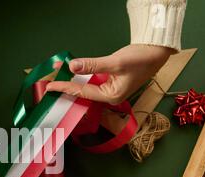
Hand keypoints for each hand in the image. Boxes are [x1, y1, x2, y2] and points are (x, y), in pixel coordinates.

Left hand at [46, 44, 174, 103]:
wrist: (157, 51)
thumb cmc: (141, 59)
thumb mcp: (115, 62)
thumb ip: (92, 65)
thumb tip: (73, 66)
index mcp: (111, 97)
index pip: (82, 93)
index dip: (65, 88)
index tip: (50, 87)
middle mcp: (109, 96)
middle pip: (82, 93)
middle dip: (66, 87)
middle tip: (48, 85)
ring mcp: (110, 89)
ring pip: (86, 87)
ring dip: (72, 81)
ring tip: (56, 78)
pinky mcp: (110, 81)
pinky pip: (91, 81)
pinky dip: (81, 76)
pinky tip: (71, 72)